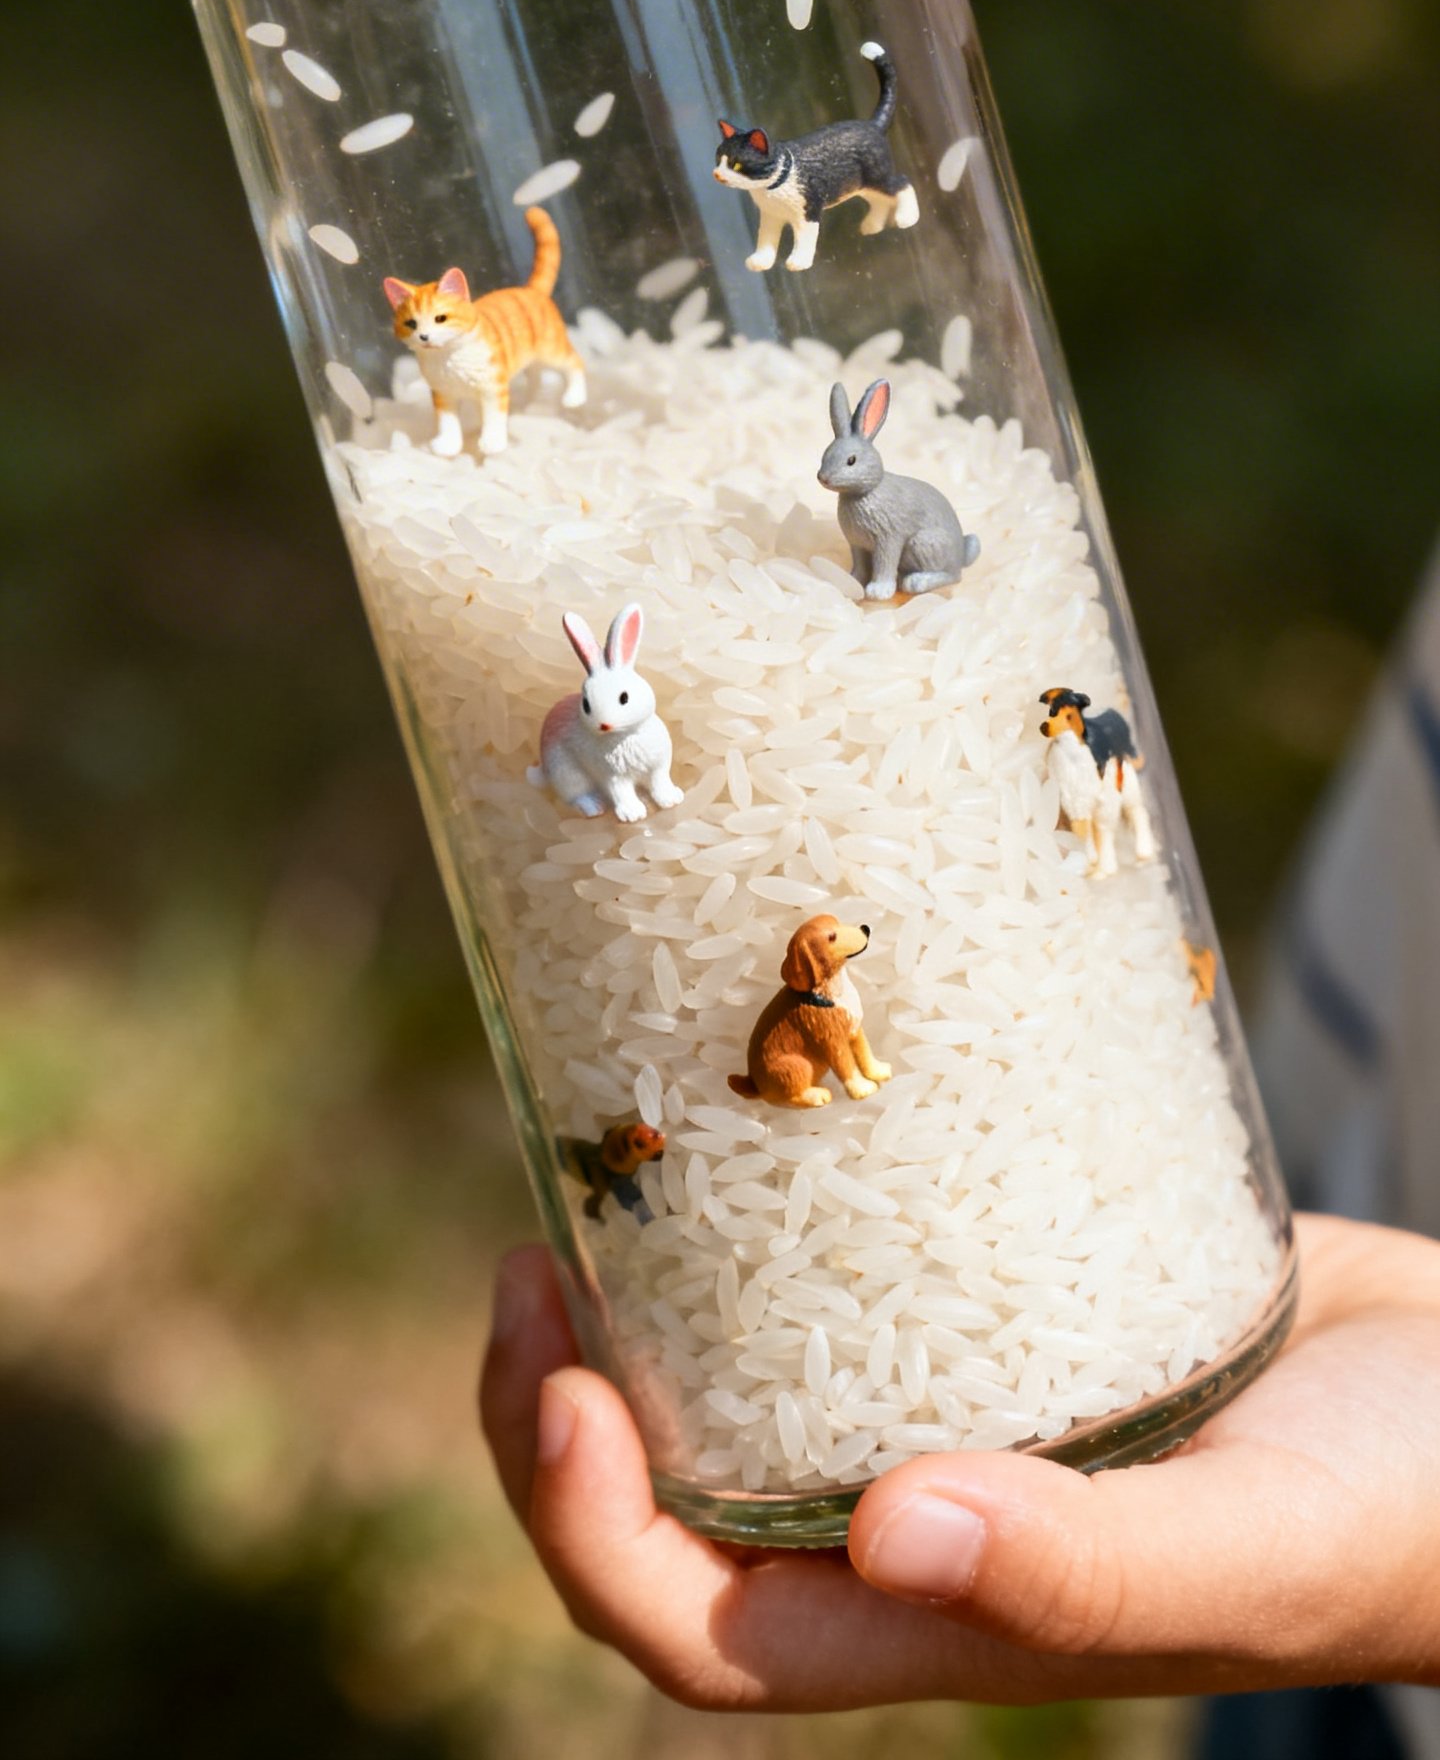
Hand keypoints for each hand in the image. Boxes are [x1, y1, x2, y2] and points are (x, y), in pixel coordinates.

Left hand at [480, 1214, 1439, 1709]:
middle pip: (673, 1514)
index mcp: (948, 1619)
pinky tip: (745, 1118)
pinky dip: (753, 1228)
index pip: (702, 1635)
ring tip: (590, 1182)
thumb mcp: (1257, 1542)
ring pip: (731, 1392)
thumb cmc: (1403, 1507)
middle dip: (558, 1412)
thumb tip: (889, 1531)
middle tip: (530, 1255)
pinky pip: (833, 1283)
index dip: (590, 1533)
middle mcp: (916, 1521)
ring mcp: (947, 1409)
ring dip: (633, 1313)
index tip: (562, 1373)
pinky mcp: (991, 1304)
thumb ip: (1084, 1571)